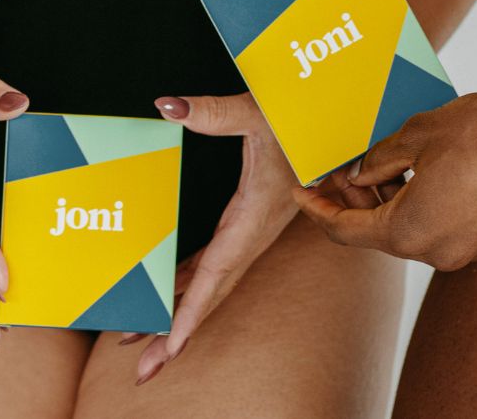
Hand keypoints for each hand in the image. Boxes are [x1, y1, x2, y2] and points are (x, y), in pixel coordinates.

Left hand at [130, 93, 301, 384]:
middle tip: (144, 370)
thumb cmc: (303, 122)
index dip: (193, 313)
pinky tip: (164, 294)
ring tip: (138, 343)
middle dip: (176, 335)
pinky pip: (211, 265)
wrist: (338, 126)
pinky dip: (186, 285)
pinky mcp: (244, 224)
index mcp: (251, 218)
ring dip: (177, 316)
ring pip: (209, 285)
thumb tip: (169, 107)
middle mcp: (249, 235)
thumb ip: (215, 112)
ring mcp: (248, 233)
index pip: (216, 274)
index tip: (171, 347)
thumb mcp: (258, 112)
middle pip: (208, 296)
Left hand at [292, 90, 476, 270]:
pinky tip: (408, 173)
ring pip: (404, 231)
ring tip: (373, 164)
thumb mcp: (414, 137)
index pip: (345, 231)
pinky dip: (412, 205)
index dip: (317, 210)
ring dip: (383, 203)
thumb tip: (358, 176)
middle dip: (350, 202)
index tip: (300, 192)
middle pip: (374, 234)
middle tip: (336, 169)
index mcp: (409, 232)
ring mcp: (463, 249)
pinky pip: (432, 227)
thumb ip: (376, 162)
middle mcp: (435, 253)